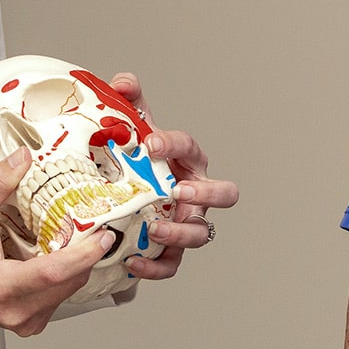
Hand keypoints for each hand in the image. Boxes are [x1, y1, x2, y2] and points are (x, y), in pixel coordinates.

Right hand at [0, 148, 112, 334]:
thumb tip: (23, 159)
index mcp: (0, 287)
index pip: (53, 273)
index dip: (83, 254)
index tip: (104, 235)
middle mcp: (16, 310)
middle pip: (69, 281)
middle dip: (87, 253)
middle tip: (95, 225)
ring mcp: (24, 320)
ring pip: (69, 290)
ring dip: (77, 263)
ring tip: (75, 236)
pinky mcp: (29, 321)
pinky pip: (60, 296)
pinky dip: (65, 275)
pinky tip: (57, 255)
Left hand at [107, 72, 239, 280]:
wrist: (123, 196)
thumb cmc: (138, 163)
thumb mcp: (132, 131)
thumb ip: (129, 103)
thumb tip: (123, 83)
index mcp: (188, 161)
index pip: (190, 148)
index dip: (174, 144)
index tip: (151, 144)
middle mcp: (197, 193)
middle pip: (225, 194)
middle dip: (206, 194)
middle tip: (177, 191)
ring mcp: (187, 223)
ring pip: (202, 234)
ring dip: (181, 233)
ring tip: (154, 229)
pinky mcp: (172, 249)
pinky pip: (172, 264)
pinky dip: (155, 266)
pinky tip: (133, 261)